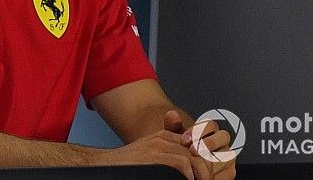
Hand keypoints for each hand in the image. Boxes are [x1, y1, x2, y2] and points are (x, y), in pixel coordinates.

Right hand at [88, 129, 203, 178]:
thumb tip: (186, 171)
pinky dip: (191, 176)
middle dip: (208, 168)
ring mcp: (159, 147)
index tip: (209, 175)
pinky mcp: (154, 157)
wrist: (102, 164)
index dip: (206, 161)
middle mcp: (163, 139)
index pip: (195, 145)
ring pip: (195, 157)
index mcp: (164, 137)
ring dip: (204, 174)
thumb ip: (166, 158)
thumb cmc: (125, 165)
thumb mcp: (149, 157)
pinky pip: (183, 164)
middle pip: (198, 150)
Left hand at [164, 111, 236, 178]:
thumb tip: (172, 115)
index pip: (210, 124)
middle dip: (208, 143)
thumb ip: (173, 126)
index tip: (185, 140)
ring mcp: (228, 156)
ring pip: (228, 154)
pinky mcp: (229, 172)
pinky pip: (228, 172)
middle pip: (223, 136)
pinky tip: (202, 174)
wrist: (184, 168)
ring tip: (198, 163)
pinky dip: (216, 173)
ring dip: (213, 160)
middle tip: (193, 150)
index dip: (198, 131)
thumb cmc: (180, 152)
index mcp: (210, 130)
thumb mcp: (174, 139)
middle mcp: (221, 142)